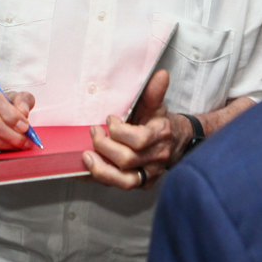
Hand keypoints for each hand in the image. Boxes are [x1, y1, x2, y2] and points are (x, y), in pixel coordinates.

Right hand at [0, 76, 35, 154]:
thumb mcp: (9, 94)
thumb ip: (21, 99)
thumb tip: (24, 112)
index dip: (11, 114)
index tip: (25, 125)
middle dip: (13, 134)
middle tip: (27, 139)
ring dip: (10, 144)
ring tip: (23, 144)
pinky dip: (3, 149)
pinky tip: (10, 145)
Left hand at [81, 70, 187, 188]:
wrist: (176, 143)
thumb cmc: (160, 123)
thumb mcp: (157, 106)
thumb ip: (154, 92)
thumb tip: (160, 75)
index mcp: (160, 135)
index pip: (138, 139)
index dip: (119, 131)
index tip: (109, 120)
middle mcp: (156, 158)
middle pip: (127, 159)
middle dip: (105, 146)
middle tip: (94, 132)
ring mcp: (149, 174)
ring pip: (124, 181)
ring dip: (101, 169)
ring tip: (86, 157)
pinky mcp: (141, 184)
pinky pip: (118, 186)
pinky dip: (100, 179)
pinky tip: (85, 171)